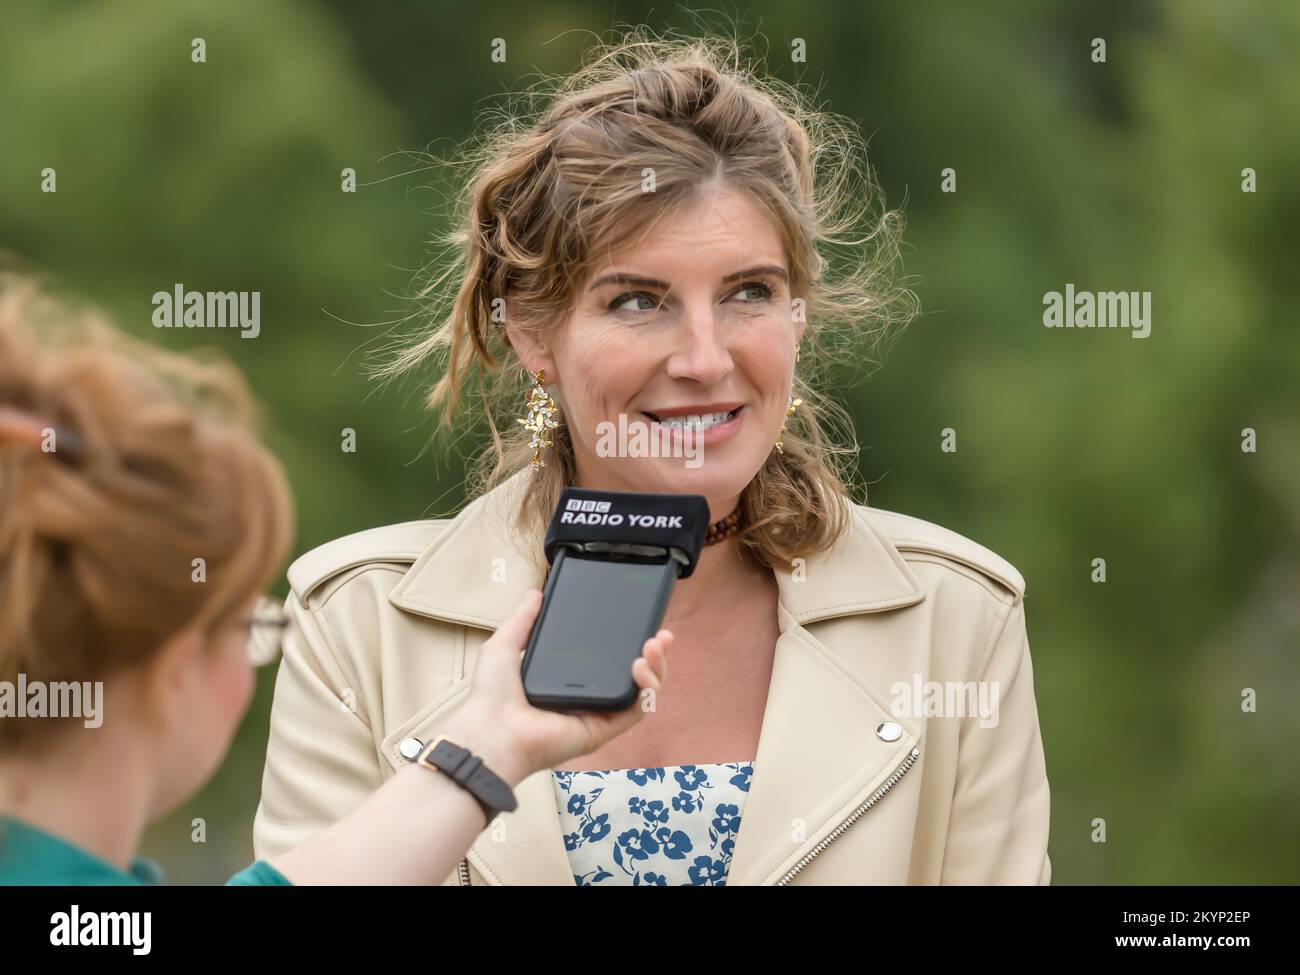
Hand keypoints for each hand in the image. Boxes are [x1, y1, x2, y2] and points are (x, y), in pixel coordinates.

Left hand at [441, 589, 670, 783]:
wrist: (491, 729)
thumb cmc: (492, 695)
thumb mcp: (505, 645)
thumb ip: (523, 619)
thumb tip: (535, 593)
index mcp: (567, 679)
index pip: (607, 659)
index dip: (628, 641)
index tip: (641, 622)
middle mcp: (585, 697)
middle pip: (633, 676)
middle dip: (654, 655)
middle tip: (661, 635)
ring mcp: (596, 714)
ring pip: (640, 692)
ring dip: (656, 668)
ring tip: (654, 646)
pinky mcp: (602, 730)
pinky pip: (636, 711)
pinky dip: (646, 690)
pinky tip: (640, 667)